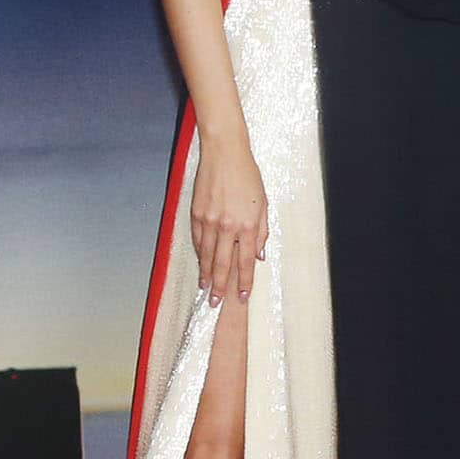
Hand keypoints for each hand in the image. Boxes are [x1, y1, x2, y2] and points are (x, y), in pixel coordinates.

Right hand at [191, 136, 267, 304]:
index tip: (242, 296)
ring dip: (207, 274)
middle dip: (220, 286)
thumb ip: (262, 231)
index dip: (244, 281)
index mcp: (248, 225)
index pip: (246, 261)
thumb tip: (259, 254)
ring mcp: (209, 221)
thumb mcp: (263, 203)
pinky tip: (201, 264)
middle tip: (216, 303)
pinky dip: (199, 255)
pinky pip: (196, 241)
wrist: (224, 154)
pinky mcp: (196, 214)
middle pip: (223, 264)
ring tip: (206, 289)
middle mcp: (227, 226)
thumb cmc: (248, 176)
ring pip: (206, 255)